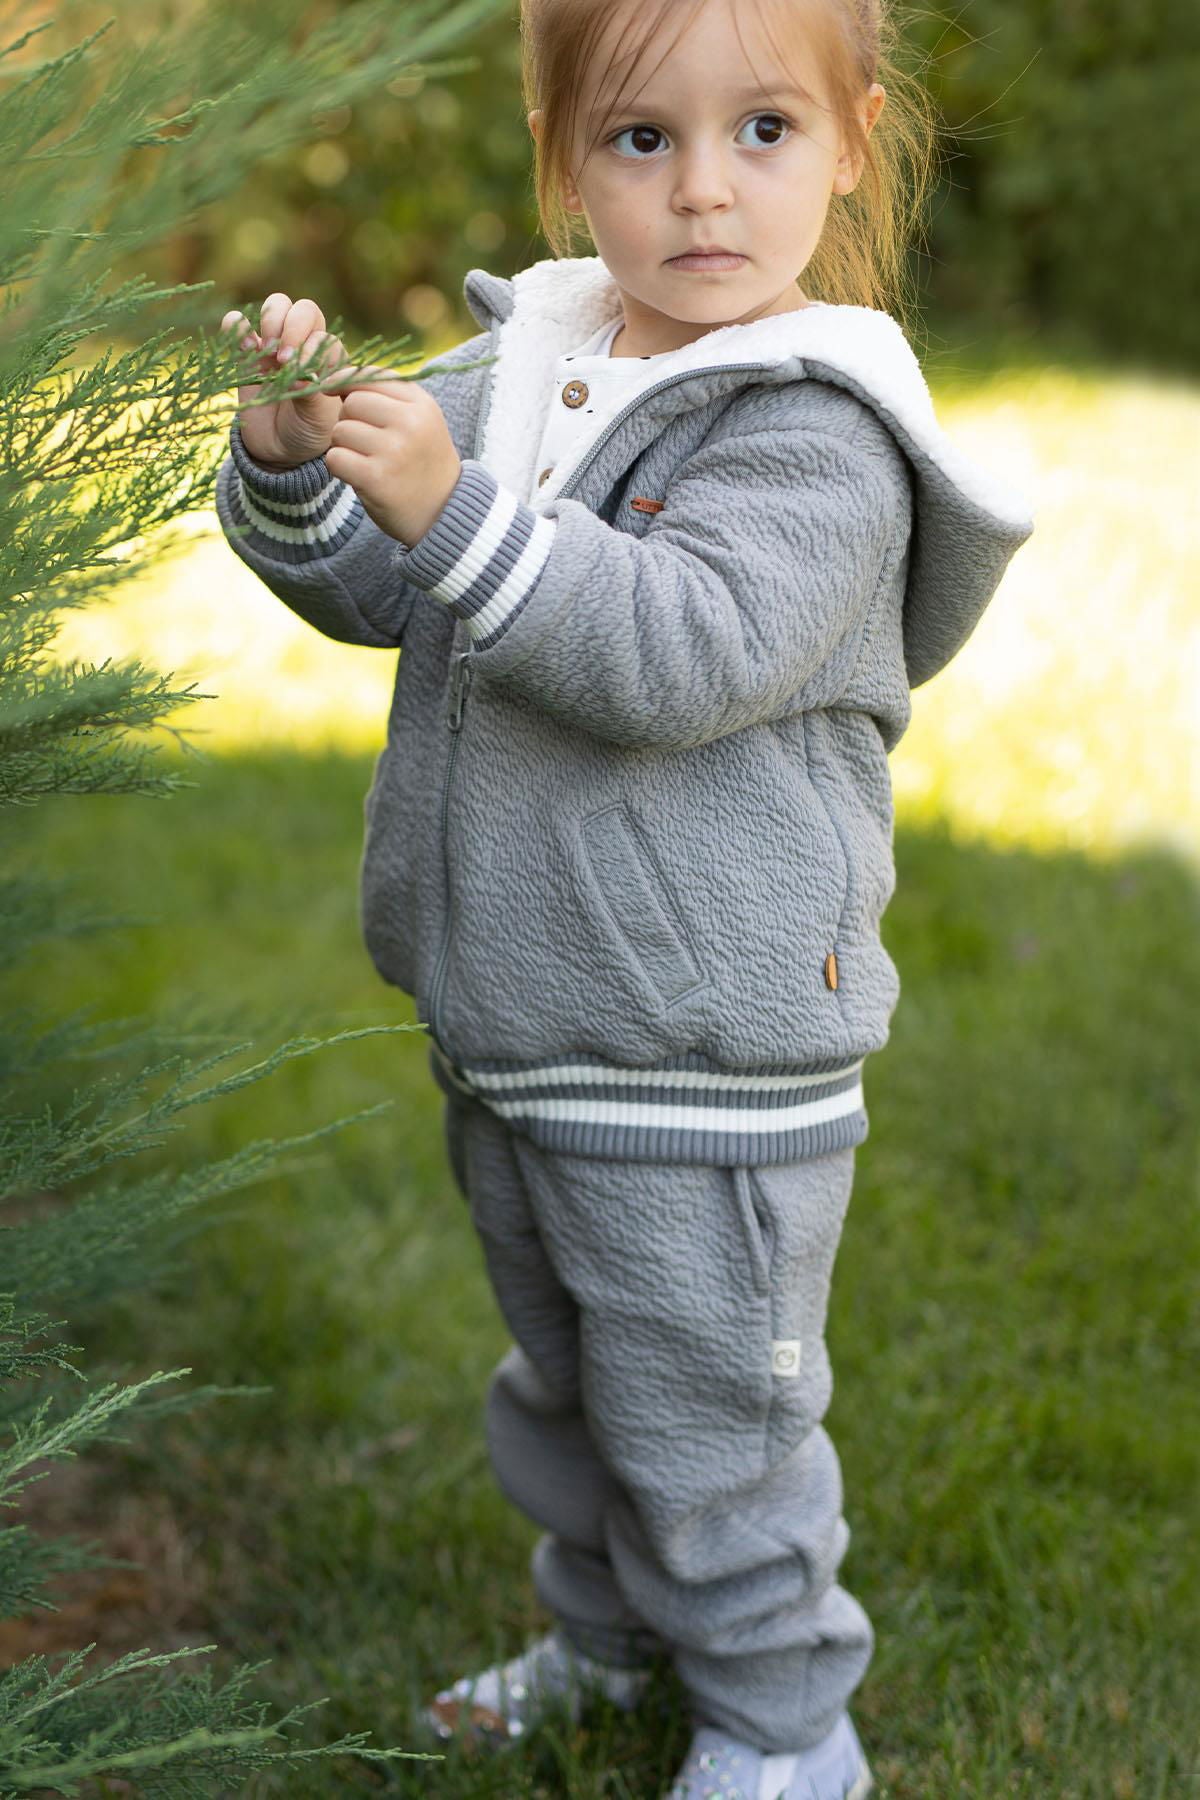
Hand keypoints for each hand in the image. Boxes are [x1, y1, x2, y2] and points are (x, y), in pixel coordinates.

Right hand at [220, 293, 351, 468]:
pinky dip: (236, 325)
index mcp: (328, 359)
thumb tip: (298, 374)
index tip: (297, 371)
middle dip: (291, 327)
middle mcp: (304, 346)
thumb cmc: (308, 433)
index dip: (309, 347)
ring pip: (277, 305)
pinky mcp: (246, 353)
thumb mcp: (316, 420)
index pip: (322, 334)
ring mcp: (275, 346)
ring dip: (271, 320)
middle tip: (281, 359)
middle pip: (303, 309)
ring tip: (266, 352)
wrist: (279, 452)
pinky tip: (244, 348)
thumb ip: (311, 395)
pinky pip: (237, 323)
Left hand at [319, 360, 463, 547]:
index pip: (370, 376)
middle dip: (348, 420)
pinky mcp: (376, 478)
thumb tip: (333, 380)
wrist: (442, 513)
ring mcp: (393, 451)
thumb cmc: (421, 463)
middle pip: (351, 402)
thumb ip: (385, 396)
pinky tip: (358, 475)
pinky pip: (335, 458)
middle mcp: (410, 423)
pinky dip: (340, 468)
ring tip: (367, 460)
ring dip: (344, 447)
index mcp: (421, 404)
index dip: (346, 381)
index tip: (334, 393)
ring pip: (340, 431)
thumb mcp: (419, 421)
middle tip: (365, 442)